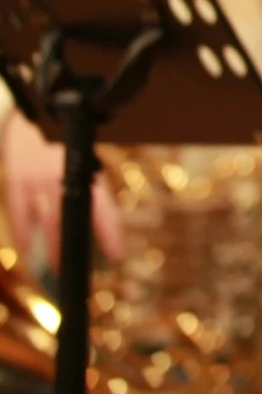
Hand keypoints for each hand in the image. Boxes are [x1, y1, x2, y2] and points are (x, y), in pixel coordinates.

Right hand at [2, 110, 123, 264]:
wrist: (29, 121)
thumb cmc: (62, 149)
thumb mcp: (82, 163)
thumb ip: (92, 189)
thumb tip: (105, 226)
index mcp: (84, 170)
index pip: (102, 206)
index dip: (109, 232)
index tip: (116, 256)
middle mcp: (61, 175)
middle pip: (73, 217)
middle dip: (78, 245)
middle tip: (83, 272)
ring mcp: (35, 179)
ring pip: (45, 220)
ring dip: (51, 247)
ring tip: (58, 269)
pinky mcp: (14, 183)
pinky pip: (18, 215)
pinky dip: (23, 237)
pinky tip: (28, 256)